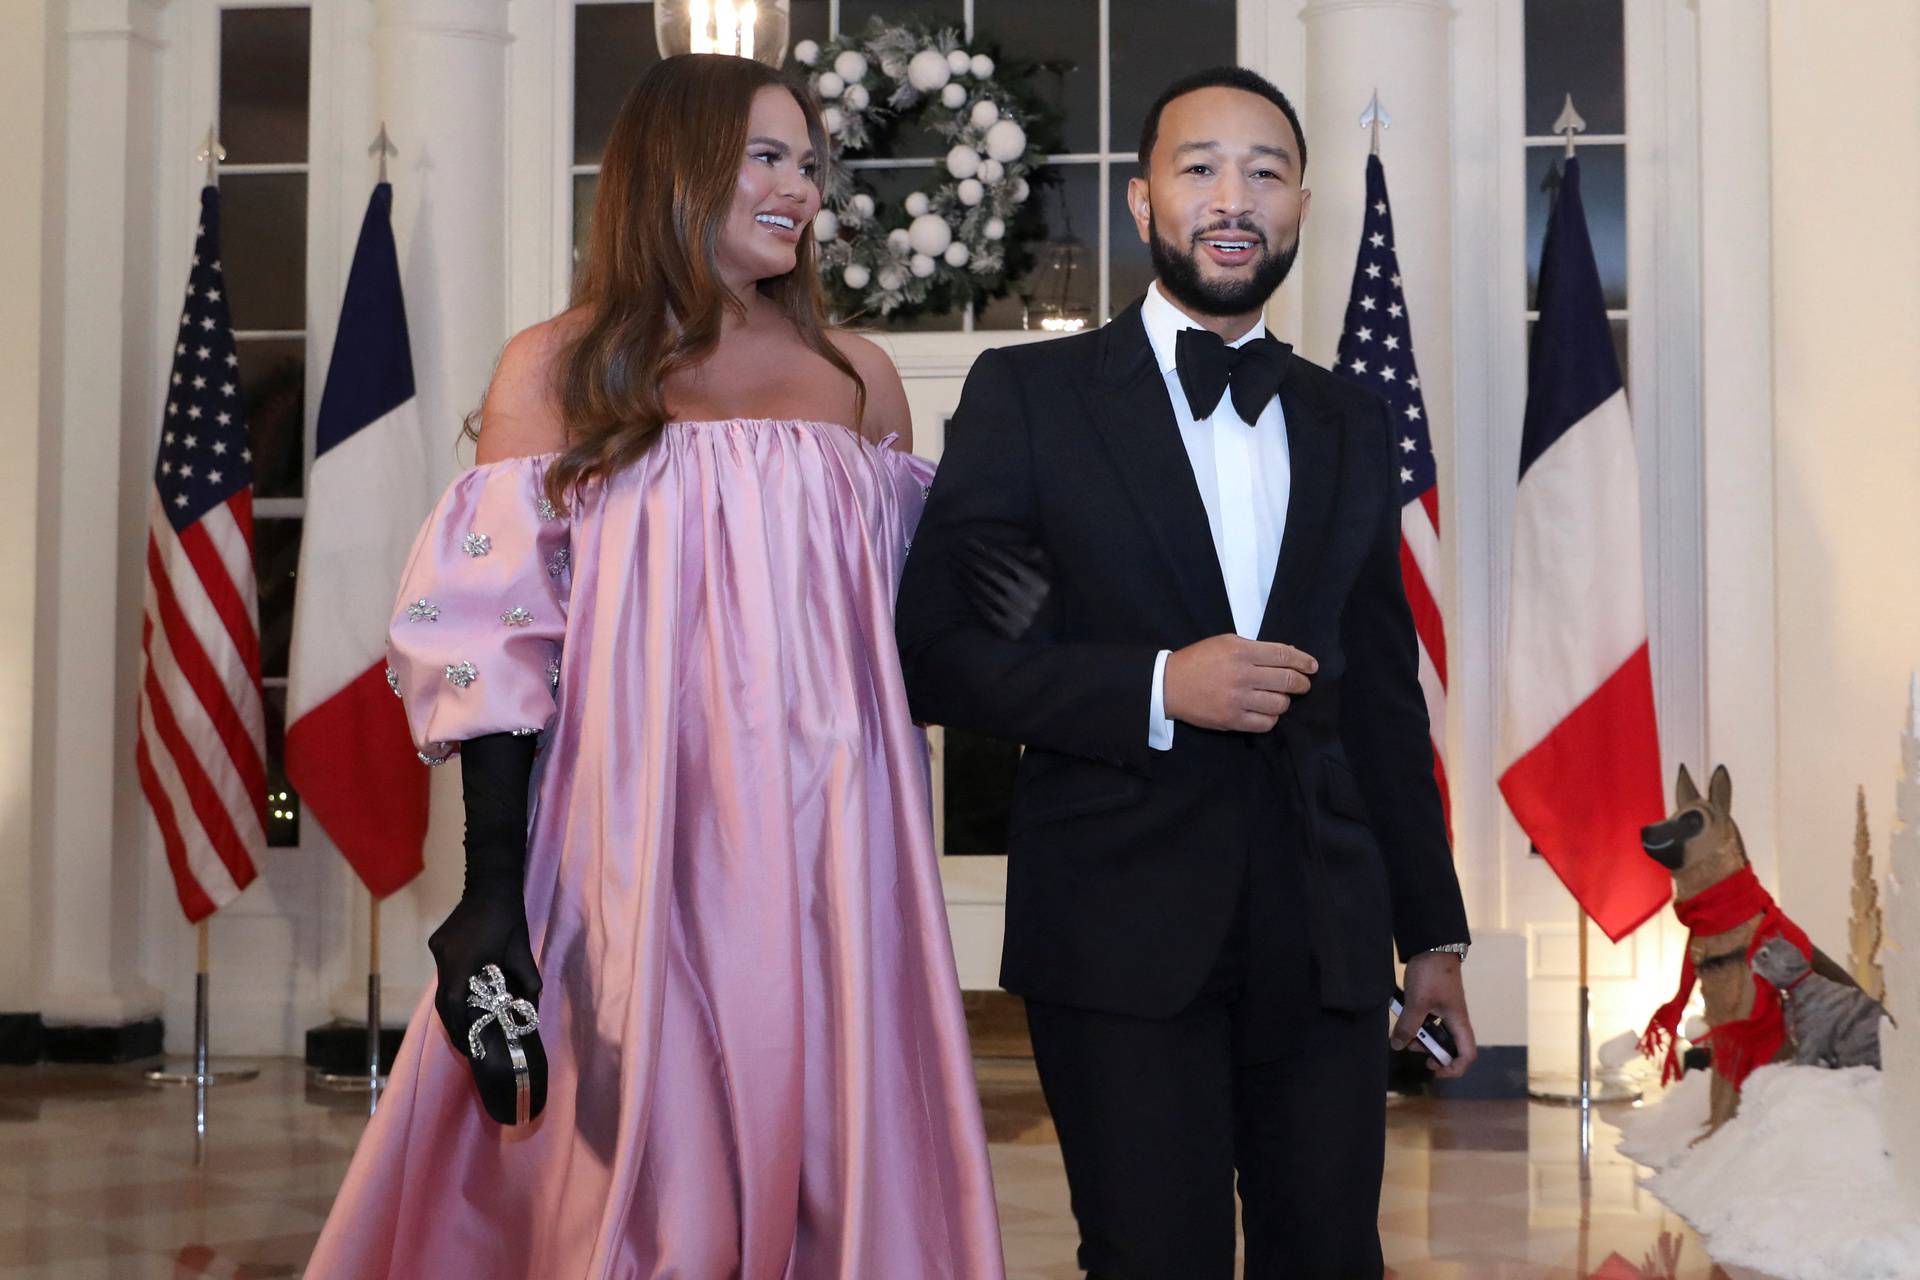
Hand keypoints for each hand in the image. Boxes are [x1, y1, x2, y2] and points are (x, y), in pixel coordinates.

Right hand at [428, 889, 548, 1123]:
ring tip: (468, 1024)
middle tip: (468, 1043)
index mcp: (463, 962)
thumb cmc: (510, 919)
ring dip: (453, 1006)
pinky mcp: (438, 942)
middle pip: (442, 1001)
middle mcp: (444, 957)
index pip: (453, 1005)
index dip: (459, 1028)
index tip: (469, 1045)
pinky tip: (467, 995)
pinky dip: (453, 986)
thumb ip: (527, 982)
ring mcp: (438, 949)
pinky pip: (444, 971)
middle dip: (454, 1024)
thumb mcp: (522, 952)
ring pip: (441, 987)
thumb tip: (532, 1010)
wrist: (492, 883)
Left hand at [958, 536, 1051, 640]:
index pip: (1010, 562)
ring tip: (958, 568)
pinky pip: (986, 611)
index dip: (990, 552)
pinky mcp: (1009, 630)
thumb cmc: (1043, 590)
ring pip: (988, 592)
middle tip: (960, 554)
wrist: (1049, 628)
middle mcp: (1030, 601)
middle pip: (996, 576)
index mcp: (1040, 584)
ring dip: (969, 578)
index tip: (974, 544)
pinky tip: (962, 586)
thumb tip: (1001, 547)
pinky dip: (972, 597)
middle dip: (975, 562)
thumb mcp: (1046, 569)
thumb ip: (1028, 553)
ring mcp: (1019, 617)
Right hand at [1162, 635, 1316, 731]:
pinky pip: (1265, 723)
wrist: (1168, 685)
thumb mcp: (1225, 642)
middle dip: (1301, 683)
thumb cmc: (1199, 660)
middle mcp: (1242, 675)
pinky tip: (1266, 711)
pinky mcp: (1232, 720)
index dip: (1303, 661)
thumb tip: (1288, 654)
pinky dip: (1271, 718)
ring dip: (1284, 701)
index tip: (1313, 666)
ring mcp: (1238, 700)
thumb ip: (1256, 648)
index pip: (1283, 655)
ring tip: (1279, 697)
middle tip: (1303, 684)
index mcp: (1241, 651)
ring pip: (1280, 704)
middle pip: (1287, 680)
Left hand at [1393, 952, 1477, 1078]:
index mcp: (1458, 1022)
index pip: (1467, 1055)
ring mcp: (1444, 1012)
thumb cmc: (1431, 974)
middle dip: (1429, 1051)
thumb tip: (1398, 1046)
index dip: (1454, 1068)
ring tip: (1403, 1032)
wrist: (1431, 945)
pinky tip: (1402, 1019)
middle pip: (1448, 1048)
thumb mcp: (1417, 1003)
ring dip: (1420, 1038)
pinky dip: (1416, 1025)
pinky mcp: (1433, 1003)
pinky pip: (1426, 1022)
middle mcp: (1454, 1020)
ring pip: (1435, 1035)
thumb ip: (1408, 1026)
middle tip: (1410, 1045)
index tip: (1433, 1067)